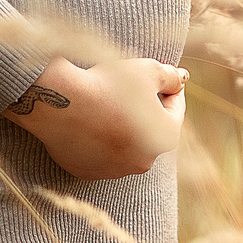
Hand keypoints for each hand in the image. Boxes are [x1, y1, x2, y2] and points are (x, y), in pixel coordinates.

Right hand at [2, 57, 186, 180]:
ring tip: (106, 104)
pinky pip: (98, 154)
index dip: (168, 88)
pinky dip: (98, 140)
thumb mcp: (146, 70)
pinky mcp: (88, 172)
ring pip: (125, 145)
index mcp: (164, 138)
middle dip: (145, 111)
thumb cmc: (108, 82)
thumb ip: (170, 76)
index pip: (175, 109)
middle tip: (129, 88)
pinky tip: (88, 120)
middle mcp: (143, 162)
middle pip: (150, 131)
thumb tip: (182, 78)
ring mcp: (114, 171)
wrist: (60, 99)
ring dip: (121, 128)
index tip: (159, 76)